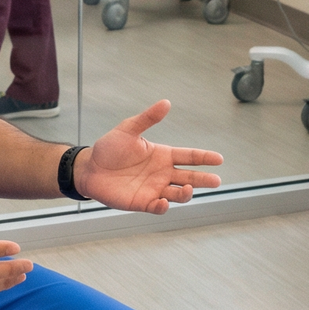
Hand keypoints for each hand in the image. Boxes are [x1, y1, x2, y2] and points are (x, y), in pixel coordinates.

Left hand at [73, 100, 221, 213]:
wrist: (89, 168)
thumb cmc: (109, 148)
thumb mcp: (128, 129)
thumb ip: (147, 118)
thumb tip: (166, 103)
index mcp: (162, 155)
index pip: (189, 156)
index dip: (204, 158)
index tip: (219, 159)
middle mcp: (162, 173)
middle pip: (189, 177)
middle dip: (204, 179)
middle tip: (216, 180)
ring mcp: (154, 188)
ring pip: (177, 194)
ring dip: (185, 193)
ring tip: (188, 188)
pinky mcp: (142, 202)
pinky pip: (158, 207)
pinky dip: (163, 206)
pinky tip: (164, 201)